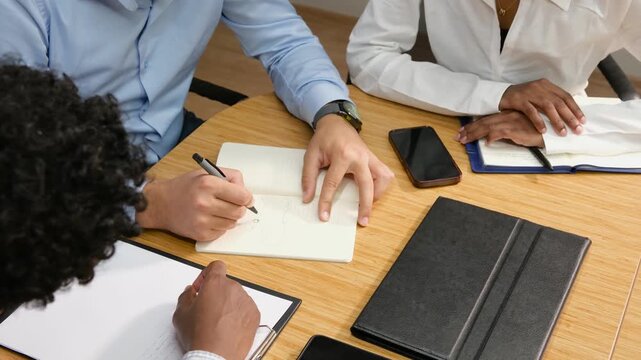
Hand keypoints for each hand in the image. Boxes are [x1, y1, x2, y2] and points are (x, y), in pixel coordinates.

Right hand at [136, 168, 252, 241]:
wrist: (160, 204)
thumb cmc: (184, 187)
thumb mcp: (206, 173)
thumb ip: (230, 177)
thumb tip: (247, 194)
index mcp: (208, 184)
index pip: (242, 196)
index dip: (247, 197)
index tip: (246, 198)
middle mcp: (205, 203)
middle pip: (239, 211)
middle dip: (239, 207)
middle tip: (231, 204)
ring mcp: (202, 221)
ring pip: (232, 223)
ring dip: (229, 217)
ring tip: (217, 210)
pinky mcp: (200, 234)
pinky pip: (222, 232)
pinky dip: (219, 226)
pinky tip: (209, 218)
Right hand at [173, 261, 259, 358]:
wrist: (216, 356)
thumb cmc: (201, 336)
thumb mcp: (181, 314)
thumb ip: (185, 296)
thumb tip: (190, 292)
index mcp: (216, 284)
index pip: (216, 266)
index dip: (207, 275)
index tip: (202, 286)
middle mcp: (234, 289)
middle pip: (225, 284)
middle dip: (216, 293)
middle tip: (207, 309)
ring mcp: (246, 302)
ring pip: (236, 297)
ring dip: (228, 304)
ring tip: (217, 322)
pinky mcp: (254, 315)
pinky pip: (246, 309)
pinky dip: (239, 315)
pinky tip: (228, 327)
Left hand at [302, 114, 393, 225]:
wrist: (336, 123)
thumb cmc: (324, 139)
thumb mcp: (311, 156)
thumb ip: (308, 177)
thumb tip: (307, 198)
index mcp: (342, 155)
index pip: (334, 183)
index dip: (327, 201)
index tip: (324, 215)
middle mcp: (360, 156)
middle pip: (366, 185)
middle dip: (365, 205)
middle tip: (362, 221)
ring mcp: (370, 157)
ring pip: (383, 178)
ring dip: (377, 194)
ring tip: (367, 205)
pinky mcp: (374, 158)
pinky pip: (385, 174)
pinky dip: (381, 186)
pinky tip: (372, 192)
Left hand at [457, 110, 543, 146]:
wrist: (551, 131)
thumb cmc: (536, 131)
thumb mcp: (518, 129)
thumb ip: (506, 131)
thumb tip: (491, 138)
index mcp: (507, 115)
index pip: (486, 119)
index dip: (473, 125)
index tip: (463, 130)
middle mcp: (507, 117)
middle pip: (484, 123)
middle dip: (469, 130)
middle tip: (458, 136)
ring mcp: (511, 122)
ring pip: (488, 127)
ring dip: (475, 134)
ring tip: (464, 140)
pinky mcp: (516, 129)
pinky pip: (501, 133)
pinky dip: (493, 137)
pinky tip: (487, 142)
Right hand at [500, 79, 584, 135]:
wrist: (501, 94)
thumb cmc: (523, 98)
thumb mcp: (538, 95)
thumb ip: (551, 100)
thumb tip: (567, 113)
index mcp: (547, 85)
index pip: (565, 96)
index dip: (575, 108)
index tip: (582, 120)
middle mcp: (540, 87)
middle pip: (559, 102)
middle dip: (570, 117)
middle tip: (577, 129)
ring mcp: (530, 93)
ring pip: (547, 106)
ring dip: (556, 120)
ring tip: (562, 132)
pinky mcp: (519, 100)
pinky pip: (531, 111)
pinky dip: (538, 121)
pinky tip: (543, 130)